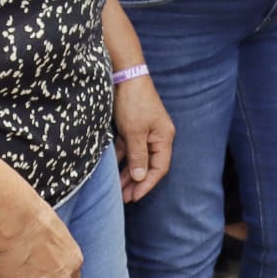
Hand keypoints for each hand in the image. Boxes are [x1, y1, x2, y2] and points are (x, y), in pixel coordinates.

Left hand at [113, 77, 174, 202]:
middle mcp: (157, 136)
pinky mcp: (132, 128)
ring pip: (137, 158)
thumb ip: (137, 156)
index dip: (148, 184)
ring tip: (117, 190)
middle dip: (137, 183)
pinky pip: (128, 149)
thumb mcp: (135, 132)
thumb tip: (140, 178)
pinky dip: (122, 160)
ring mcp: (144, 132)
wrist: (126, 78)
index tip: (134, 197)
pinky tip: (112, 171)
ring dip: (127, 174)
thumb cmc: (134, 103)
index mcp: (164, 137)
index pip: (160, 167)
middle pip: (149, 165)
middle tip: (124, 199)